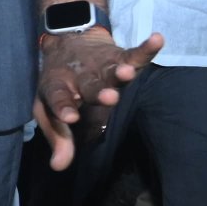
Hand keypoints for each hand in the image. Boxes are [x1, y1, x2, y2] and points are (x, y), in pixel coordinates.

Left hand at [33, 28, 164, 171]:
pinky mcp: (118, 57)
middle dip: (99, 91)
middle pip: (90, 85)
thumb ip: (59, 138)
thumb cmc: (59, 86)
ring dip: (120, 71)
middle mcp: (79, 76)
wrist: (66, 42)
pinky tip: (157, 39)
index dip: (64, 107)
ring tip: (128, 73)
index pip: (58, 98)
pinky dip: (145, 48)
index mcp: (57, 87)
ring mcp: (100, 66)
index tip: (71, 118)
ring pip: (111, 70)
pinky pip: (133, 53)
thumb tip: (59, 166)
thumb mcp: (49, 111)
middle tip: (108, 98)